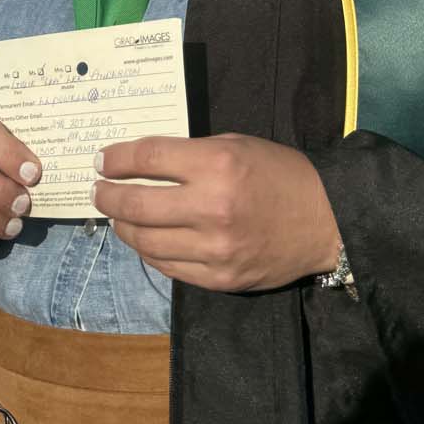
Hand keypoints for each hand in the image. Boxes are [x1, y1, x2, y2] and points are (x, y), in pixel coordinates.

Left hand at [91, 133, 342, 291]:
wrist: (325, 222)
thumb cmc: (280, 174)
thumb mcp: (237, 145)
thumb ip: (192, 154)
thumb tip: (145, 163)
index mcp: (218, 165)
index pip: (149, 158)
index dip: (117, 158)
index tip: (102, 161)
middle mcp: (211, 208)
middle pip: (137, 204)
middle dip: (108, 196)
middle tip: (99, 190)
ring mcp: (214, 249)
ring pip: (146, 241)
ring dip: (124, 226)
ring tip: (119, 216)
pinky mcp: (219, 278)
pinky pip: (168, 267)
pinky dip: (150, 252)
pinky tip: (147, 240)